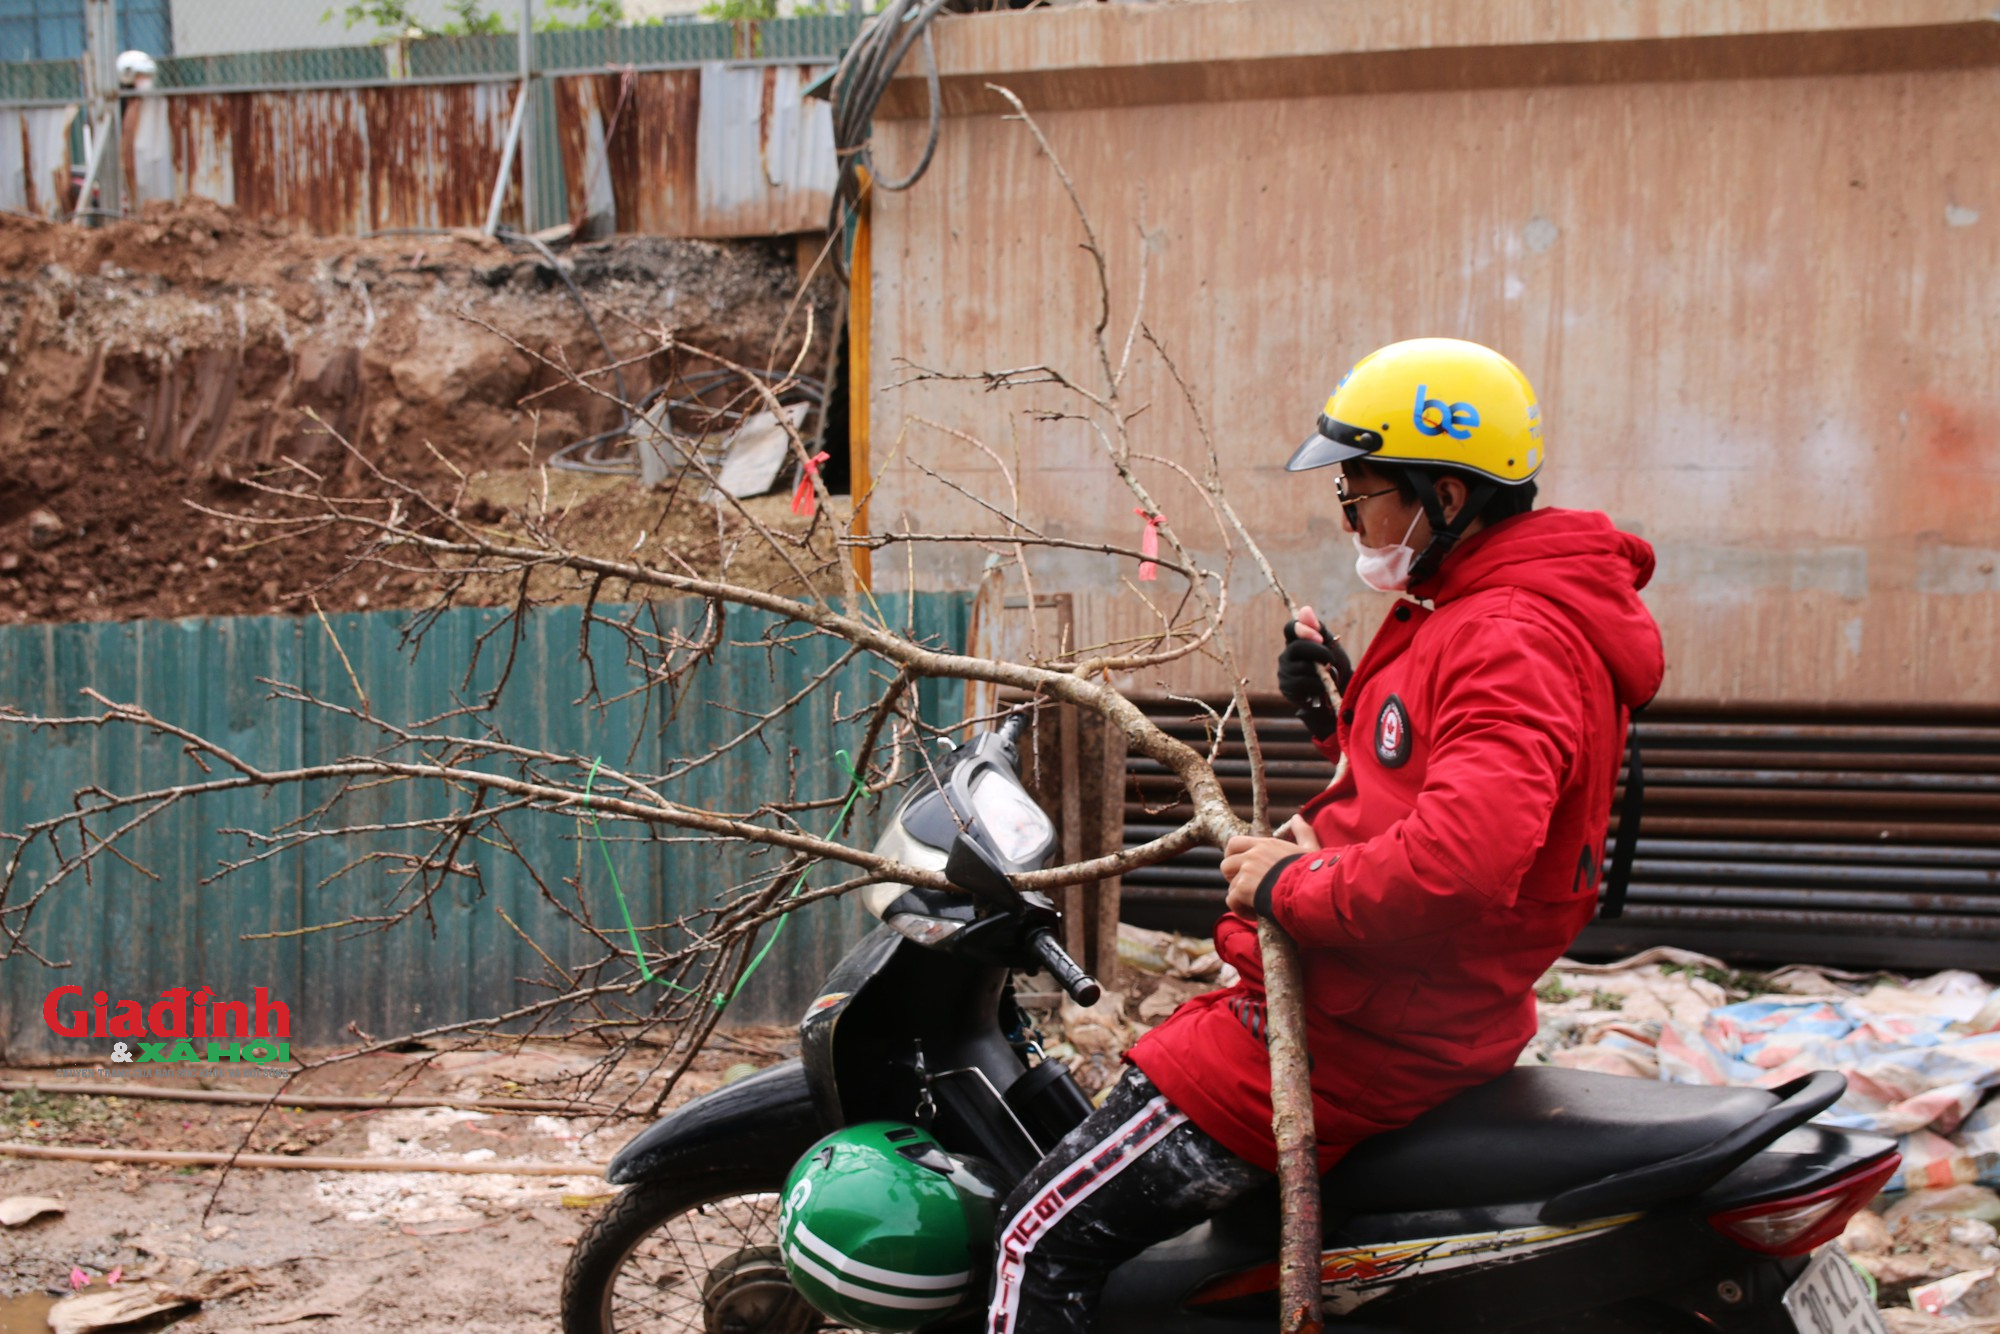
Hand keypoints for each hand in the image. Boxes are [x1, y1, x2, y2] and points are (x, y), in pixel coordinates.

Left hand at [1222, 817, 1321, 915]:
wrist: (1313, 890)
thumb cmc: (1315, 872)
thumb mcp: (1311, 849)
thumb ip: (1303, 832)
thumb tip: (1297, 817)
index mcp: (1265, 844)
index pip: (1234, 843)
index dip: (1233, 857)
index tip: (1241, 868)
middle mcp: (1252, 855)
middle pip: (1226, 865)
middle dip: (1234, 879)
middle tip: (1249, 890)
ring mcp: (1246, 871)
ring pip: (1230, 886)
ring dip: (1240, 897)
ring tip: (1256, 905)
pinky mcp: (1243, 889)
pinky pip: (1231, 901)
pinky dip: (1241, 910)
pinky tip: (1257, 915)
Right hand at [1278, 606, 1352, 738]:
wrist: (1338, 694)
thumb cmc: (1334, 666)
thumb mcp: (1331, 645)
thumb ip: (1319, 629)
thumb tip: (1306, 609)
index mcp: (1296, 641)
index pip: (1291, 627)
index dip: (1303, 629)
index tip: (1320, 637)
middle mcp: (1286, 655)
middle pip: (1297, 647)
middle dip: (1318, 652)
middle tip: (1332, 659)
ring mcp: (1284, 672)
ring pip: (1303, 667)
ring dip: (1322, 673)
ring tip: (1330, 677)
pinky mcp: (1287, 689)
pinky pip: (1303, 683)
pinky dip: (1318, 685)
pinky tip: (1322, 688)